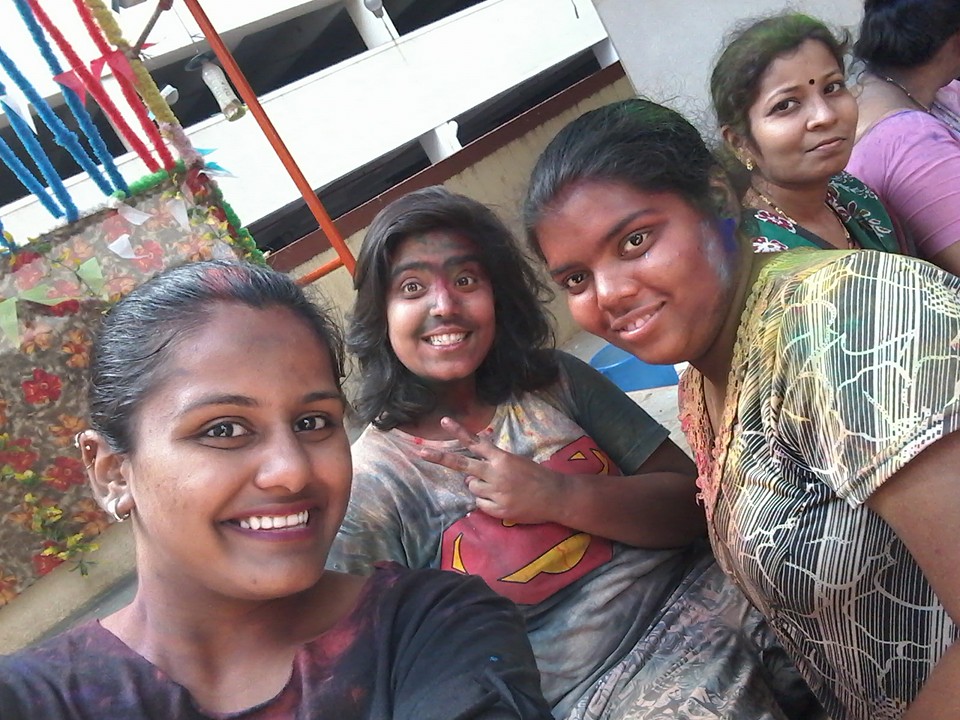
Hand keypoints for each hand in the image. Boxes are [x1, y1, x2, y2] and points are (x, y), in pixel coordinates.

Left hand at [415, 417, 562, 523]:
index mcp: (501, 458)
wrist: (555, 496)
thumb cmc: (536, 475)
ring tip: (500, 488)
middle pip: (462, 464)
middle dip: (440, 458)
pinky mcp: (498, 510)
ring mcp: (495, 493)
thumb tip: (470, 476)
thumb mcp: (516, 461)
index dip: (458, 432)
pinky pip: (481, 505)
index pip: (475, 442)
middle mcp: (495, 474)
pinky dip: (488, 503)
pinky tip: (504, 500)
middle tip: (421, 452)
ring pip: (472, 488)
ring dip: (480, 487)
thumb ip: (493, 463)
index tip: (442, 421)